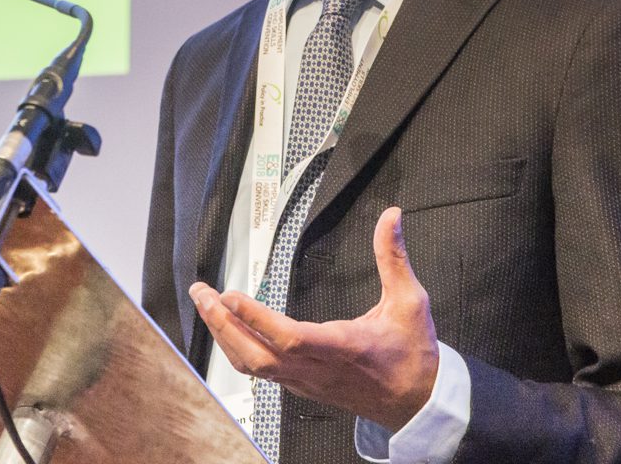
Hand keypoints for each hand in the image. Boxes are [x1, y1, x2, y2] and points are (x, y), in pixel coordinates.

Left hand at [189, 207, 439, 432]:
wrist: (418, 403)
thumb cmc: (413, 355)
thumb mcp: (411, 301)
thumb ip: (394, 257)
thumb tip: (391, 217)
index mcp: (344, 348)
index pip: (291, 339)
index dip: (257, 320)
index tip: (231, 295)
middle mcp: (318, 369)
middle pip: (257, 356)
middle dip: (224, 325)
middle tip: (202, 294)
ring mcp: (307, 382)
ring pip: (254, 367)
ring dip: (225, 335)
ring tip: (207, 305)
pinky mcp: (303, 387)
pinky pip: (261, 372)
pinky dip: (238, 349)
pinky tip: (228, 329)